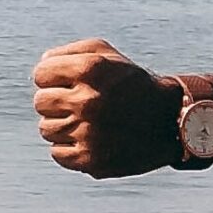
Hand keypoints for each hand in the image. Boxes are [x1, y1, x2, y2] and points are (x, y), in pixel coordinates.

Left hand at [33, 38, 182, 177]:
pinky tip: (91, 139)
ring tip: (89, 121)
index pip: (41, 73)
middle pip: (41, 102)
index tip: (71, 82)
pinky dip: (70, 147)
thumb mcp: (107, 55)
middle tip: (82, 103)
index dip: (55, 77)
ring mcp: (89, 132)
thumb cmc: (133, 83)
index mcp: (91, 70)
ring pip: (46, 129)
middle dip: (58, 101)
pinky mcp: (91, 159)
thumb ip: (69, 52)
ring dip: (63, 125)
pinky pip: (57, 152)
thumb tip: (43, 65)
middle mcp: (88, 100)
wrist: (171, 121)